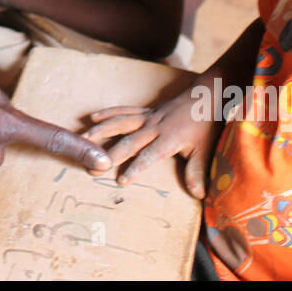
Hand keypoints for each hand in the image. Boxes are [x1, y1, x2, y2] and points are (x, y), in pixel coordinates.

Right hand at [83, 86, 220, 193]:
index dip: (135, 168)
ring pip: (120, 123)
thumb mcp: (204, 150)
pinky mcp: (145, 111)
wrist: (207, 95)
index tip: (122, 180)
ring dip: (101, 131)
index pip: (149, 156)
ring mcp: (148, 117)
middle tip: (93, 169)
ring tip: (84, 140)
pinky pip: (124, 111)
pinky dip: (108, 113)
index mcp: (168, 139)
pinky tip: (93, 117)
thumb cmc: (205, 125)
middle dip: (110, 155)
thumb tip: (198, 195)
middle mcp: (154, 127)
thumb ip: (197, 172)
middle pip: (129, 142)